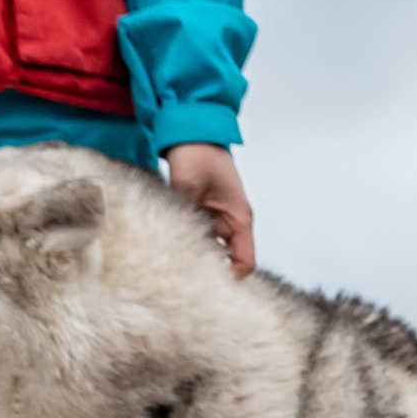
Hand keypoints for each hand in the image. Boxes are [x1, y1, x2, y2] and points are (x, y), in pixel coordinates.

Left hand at [164, 143, 256, 276]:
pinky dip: (188, 244)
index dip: (231, 278)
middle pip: (229, 261)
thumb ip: (184, 216)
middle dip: (211, 271)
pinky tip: (171, 248)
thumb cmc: (197, 155)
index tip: (209, 286)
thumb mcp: (187, 186)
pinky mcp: (203, 215)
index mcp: (239, 219)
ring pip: (212, 251)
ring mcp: (218, 220)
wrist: (191, 132)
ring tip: (176, 267)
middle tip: (187, 281)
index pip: (245, 262)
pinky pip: (199, 238)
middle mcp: (232, 224)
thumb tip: (173, 243)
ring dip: (197, 258)